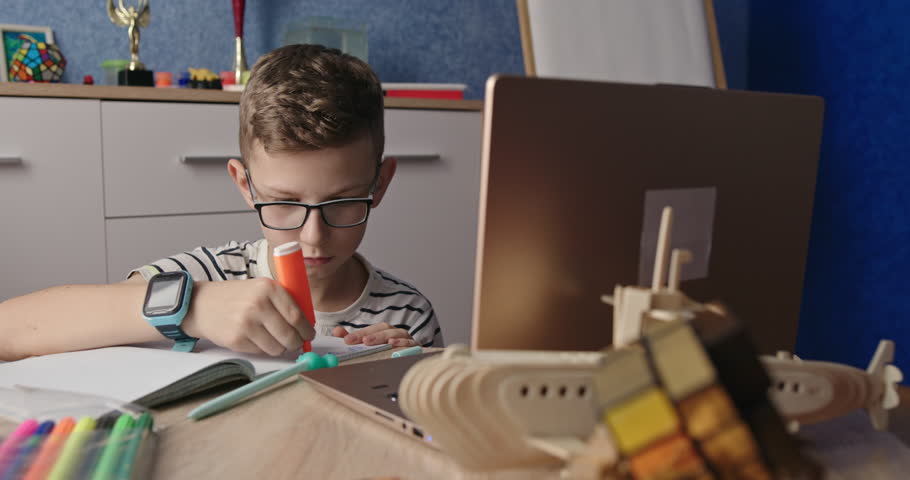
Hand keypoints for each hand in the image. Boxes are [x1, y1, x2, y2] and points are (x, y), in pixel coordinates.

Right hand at [184, 278, 315, 355]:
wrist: (201, 304)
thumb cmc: (238, 296)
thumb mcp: (261, 288)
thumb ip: (284, 302)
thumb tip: (308, 324)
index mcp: (268, 288)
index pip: (296, 316)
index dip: (306, 329)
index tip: (309, 334)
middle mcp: (258, 305)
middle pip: (289, 335)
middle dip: (297, 343)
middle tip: (297, 343)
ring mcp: (246, 324)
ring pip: (277, 347)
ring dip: (281, 348)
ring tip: (275, 340)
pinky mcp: (236, 340)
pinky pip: (261, 352)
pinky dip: (264, 349)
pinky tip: (257, 339)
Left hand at [332, 322, 416, 346]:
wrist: (411, 363)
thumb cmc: (388, 354)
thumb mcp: (369, 347)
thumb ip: (354, 339)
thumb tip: (337, 331)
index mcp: (384, 331)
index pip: (371, 329)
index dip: (359, 333)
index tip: (346, 340)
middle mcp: (396, 333)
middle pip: (385, 328)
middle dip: (372, 334)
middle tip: (361, 342)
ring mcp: (407, 340)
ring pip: (398, 333)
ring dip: (386, 336)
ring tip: (375, 342)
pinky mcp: (417, 348)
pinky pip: (412, 343)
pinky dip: (404, 343)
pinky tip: (395, 344)